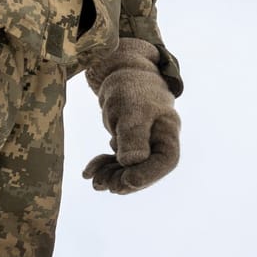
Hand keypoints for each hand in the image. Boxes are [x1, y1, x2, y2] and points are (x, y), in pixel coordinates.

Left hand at [81, 38, 179, 193]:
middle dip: (124, 179)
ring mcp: (144, 144)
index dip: (148, 176)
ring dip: (112, 177)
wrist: (120, 72)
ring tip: (93, 180)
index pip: (166, 161)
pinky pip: (119, 162)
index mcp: (168, 130)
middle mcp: (159, 141)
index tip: (126, 181)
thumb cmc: (131, 86)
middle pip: (146, 170)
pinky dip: (105, 168)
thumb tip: (132, 163)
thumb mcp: (132, 108)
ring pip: (130, 169)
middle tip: (104, 184)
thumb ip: (134, 136)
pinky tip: (88, 172)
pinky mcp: (129, 144)